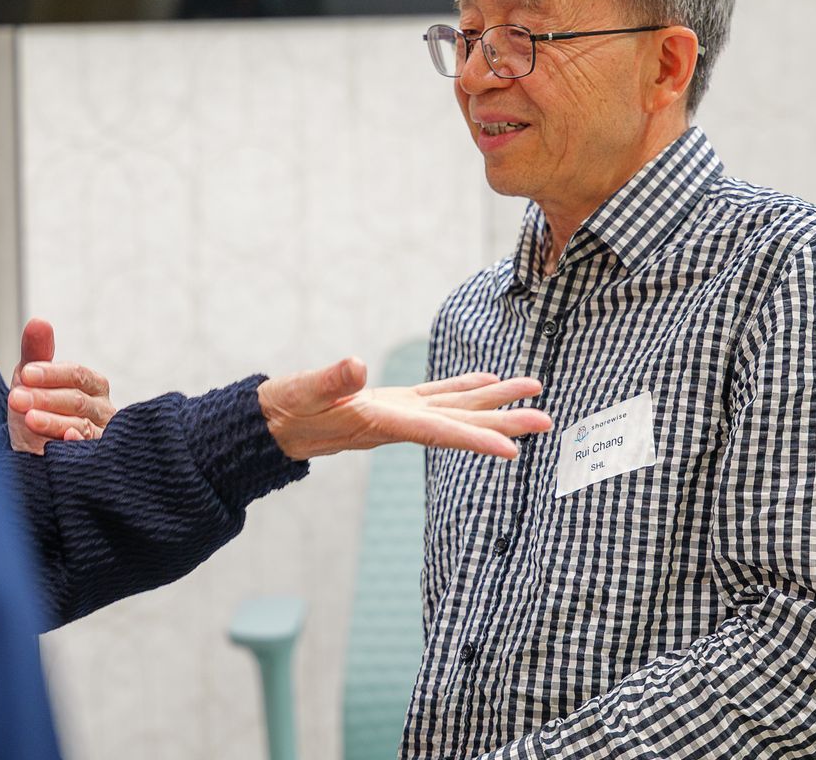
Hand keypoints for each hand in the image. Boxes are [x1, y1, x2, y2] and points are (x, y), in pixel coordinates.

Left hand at [6, 318, 115, 454]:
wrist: (32, 453)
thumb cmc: (36, 409)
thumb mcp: (32, 380)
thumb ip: (37, 351)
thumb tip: (39, 321)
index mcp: (93, 384)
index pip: (77, 374)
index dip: (52, 373)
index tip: (26, 374)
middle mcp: (102, 409)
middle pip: (77, 400)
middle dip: (45, 398)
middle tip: (17, 398)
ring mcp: (101, 436)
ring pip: (81, 427)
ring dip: (53, 422)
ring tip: (29, 418)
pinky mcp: (94, 460)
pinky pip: (87, 452)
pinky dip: (75, 445)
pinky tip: (62, 440)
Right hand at [257, 357, 550, 461]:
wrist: (268, 426)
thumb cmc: (284, 410)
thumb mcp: (302, 392)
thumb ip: (330, 380)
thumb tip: (356, 364)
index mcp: (383, 423)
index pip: (438, 435)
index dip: (476, 441)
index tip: (513, 452)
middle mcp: (399, 423)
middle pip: (461, 425)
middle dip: (504, 424)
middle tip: (547, 420)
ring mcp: (397, 413)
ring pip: (456, 408)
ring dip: (495, 402)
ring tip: (534, 392)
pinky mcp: (390, 402)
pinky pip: (435, 395)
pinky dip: (463, 387)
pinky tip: (486, 378)